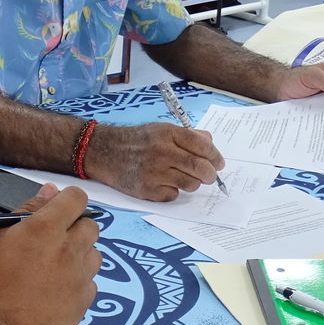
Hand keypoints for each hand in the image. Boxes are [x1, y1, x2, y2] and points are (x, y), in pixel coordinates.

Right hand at [0, 185, 100, 324]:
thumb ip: (28, 210)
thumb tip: (51, 191)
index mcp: (44, 228)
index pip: (77, 199)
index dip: (68, 201)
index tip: (60, 210)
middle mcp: (68, 250)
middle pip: (91, 226)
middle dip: (74, 228)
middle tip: (52, 243)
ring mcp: (78, 278)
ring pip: (94, 255)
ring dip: (79, 256)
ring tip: (52, 269)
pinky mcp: (82, 302)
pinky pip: (90, 283)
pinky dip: (77, 283)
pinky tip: (54, 291)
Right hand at [84, 122, 223, 201]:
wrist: (104, 152)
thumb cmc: (136, 141)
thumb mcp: (161, 129)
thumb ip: (187, 136)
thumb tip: (210, 143)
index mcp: (168, 133)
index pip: (203, 146)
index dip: (215, 156)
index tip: (219, 163)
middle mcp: (162, 152)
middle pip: (200, 167)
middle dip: (210, 174)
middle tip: (210, 176)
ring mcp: (154, 172)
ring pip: (190, 184)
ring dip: (192, 183)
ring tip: (183, 177)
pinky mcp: (147, 190)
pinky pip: (173, 195)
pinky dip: (173, 191)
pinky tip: (164, 183)